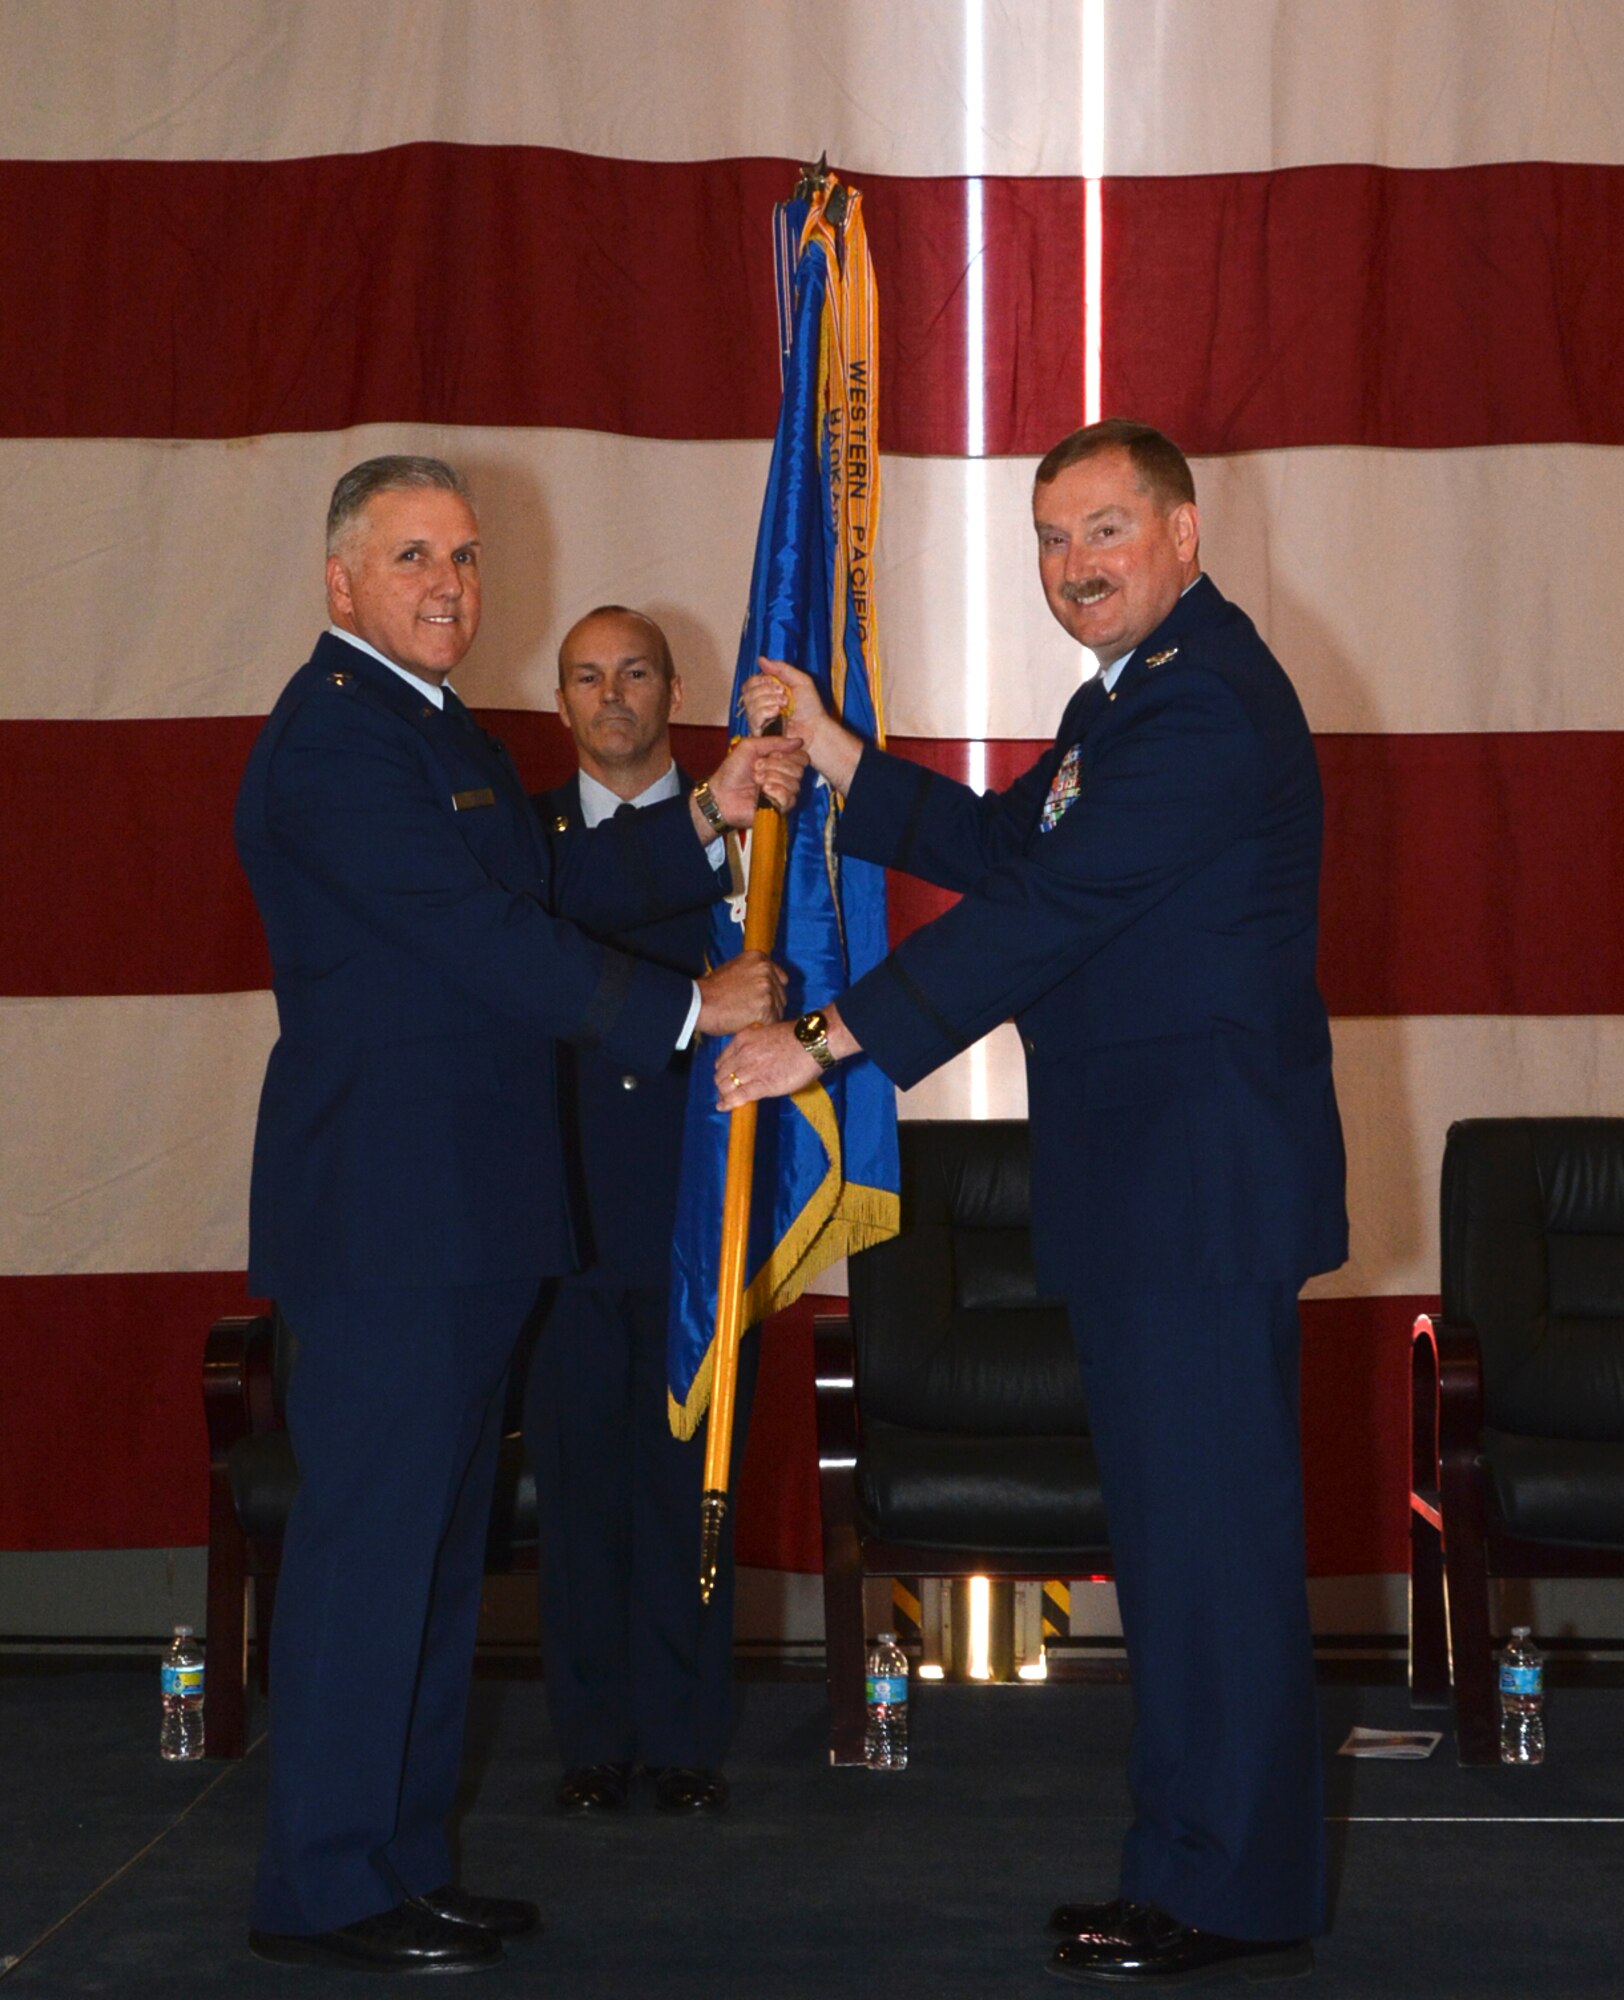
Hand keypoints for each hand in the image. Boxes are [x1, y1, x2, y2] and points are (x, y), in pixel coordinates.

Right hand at [695, 950, 787, 1035]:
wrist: (698, 1002)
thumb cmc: (712, 990)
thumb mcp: (734, 969)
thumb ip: (753, 973)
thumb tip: (768, 985)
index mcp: (759, 958)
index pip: (780, 978)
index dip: (772, 992)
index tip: (761, 1000)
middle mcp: (766, 969)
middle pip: (781, 995)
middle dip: (770, 1006)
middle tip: (751, 1012)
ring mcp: (767, 988)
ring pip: (778, 1009)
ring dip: (767, 1017)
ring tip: (747, 1018)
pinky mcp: (765, 1006)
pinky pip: (772, 1021)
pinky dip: (762, 1026)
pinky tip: (747, 1024)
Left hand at [701, 733, 806, 829]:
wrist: (721, 794)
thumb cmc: (733, 771)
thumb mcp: (750, 747)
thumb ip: (774, 742)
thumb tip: (799, 741)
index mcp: (780, 761)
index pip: (801, 756)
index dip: (788, 754)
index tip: (770, 755)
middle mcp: (785, 777)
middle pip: (799, 769)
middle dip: (776, 766)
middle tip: (757, 768)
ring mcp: (784, 793)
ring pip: (795, 784)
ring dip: (772, 778)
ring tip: (756, 780)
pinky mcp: (780, 808)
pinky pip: (790, 798)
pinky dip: (775, 792)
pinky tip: (763, 792)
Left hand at [714, 1021, 818, 1107]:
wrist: (812, 1042)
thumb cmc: (798, 1038)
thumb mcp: (767, 1033)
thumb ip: (756, 1045)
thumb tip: (755, 1058)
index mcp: (743, 1039)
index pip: (723, 1059)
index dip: (722, 1070)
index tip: (727, 1076)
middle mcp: (743, 1054)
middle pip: (720, 1074)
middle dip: (721, 1083)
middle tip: (727, 1090)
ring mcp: (751, 1070)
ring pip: (725, 1086)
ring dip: (724, 1094)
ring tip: (725, 1100)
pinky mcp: (762, 1085)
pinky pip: (737, 1096)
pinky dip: (727, 1103)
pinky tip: (722, 1107)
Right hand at [746, 657, 861, 793]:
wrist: (815, 728)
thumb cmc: (810, 707)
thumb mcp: (800, 680)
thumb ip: (781, 669)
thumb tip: (761, 659)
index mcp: (767, 692)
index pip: (751, 682)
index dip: (761, 680)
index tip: (780, 685)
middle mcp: (761, 704)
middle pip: (747, 691)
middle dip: (767, 690)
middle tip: (784, 696)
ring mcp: (759, 719)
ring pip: (750, 703)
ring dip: (769, 701)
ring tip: (784, 706)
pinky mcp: (759, 731)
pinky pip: (753, 718)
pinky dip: (766, 712)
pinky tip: (778, 714)